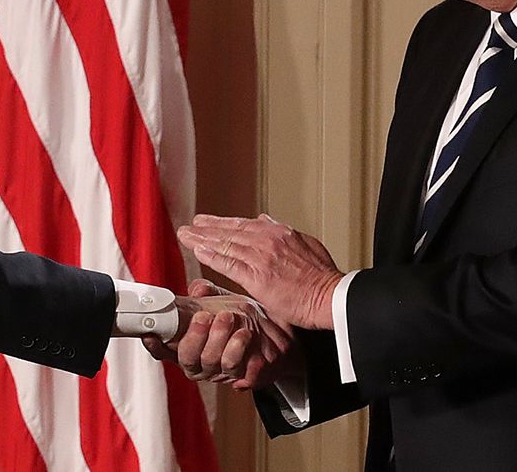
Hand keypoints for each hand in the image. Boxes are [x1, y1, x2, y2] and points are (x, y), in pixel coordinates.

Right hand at [140, 280, 294, 389]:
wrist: (275, 332)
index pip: (163, 350)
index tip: (151, 333)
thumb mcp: (221, 300)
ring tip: (228, 318)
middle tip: (204, 316)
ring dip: (218, 338)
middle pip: (187, 358)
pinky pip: (235, 369)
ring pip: (211, 362)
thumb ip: (207, 294)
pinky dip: (238, 350)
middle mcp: (199, 362)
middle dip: (194, 336)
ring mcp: (219, 372)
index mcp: (186, 344)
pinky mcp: (241, 377)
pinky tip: (243, 335)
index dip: (155, 345)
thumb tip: (198, 290)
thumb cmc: (240, 317)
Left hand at [177, 213, 343, 329]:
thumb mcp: (307, 244)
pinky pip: (228, 264)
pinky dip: (211, 256)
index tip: (207, 221)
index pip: (243, 224)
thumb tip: (266, 219)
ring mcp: (261, 257)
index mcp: (279, 233)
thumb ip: (284, 232)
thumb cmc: (322, 278)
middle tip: (188, 226)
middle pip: (230, 231)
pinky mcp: (257, 277)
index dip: (222, 223)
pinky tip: (197, 251)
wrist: (331, 297)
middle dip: (206, 228)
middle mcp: (267, 240)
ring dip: (202, 239)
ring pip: (225, 244)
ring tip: (185, 236)